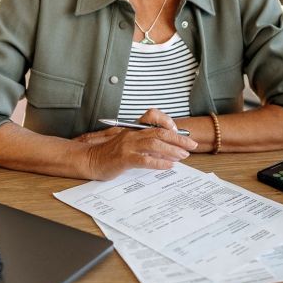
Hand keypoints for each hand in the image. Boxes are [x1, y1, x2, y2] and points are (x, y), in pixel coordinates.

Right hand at [83, 109, 197, 180]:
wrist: (91, 160)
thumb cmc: (110, 154)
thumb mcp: (129, 144)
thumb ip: (146, 144)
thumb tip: (168, 150)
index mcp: (133, 129)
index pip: (153, 117)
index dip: (168, 123)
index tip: (179, 132)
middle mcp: (132, 134)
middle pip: (159, 132)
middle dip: (178, 139)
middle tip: (191, 145)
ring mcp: (127, 145)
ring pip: (154, 144)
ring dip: (172, 150)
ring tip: (183, 156)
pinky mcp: (124, 158)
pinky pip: (144, 159)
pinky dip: (159, 163)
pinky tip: (168, 166)